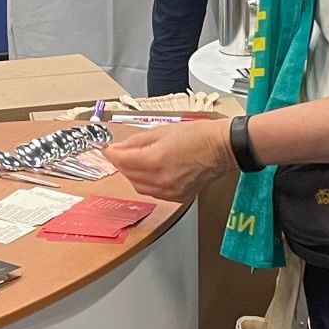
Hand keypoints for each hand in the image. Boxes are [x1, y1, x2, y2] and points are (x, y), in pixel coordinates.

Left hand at [104, 120, 234, 203]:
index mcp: (154, 160)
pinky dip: (147, 183)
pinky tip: (152, 172)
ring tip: (137, 161)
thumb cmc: (197, 135)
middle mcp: (160, 179)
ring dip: (132, 174)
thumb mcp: (161, 131)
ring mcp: (169, 191)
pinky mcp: (178, 197)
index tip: (107, 149)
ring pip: (138, 187)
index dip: (111, 154)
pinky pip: (153, 192)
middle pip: (127, 175)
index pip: (121, 160)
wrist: (221, 148)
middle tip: (121, 152)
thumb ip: (136, 141)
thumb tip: (118, 147)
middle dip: (121, 163)